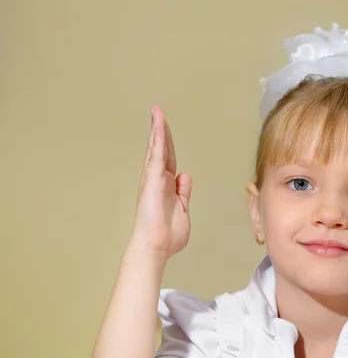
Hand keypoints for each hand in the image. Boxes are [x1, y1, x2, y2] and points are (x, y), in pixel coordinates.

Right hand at [129, 105, 192, 257]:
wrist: (156, 246)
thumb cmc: (167, 235)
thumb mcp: (183, 210)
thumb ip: (184, 193)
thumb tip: (184, 177)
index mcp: (166, 187)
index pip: (169, 160)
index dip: (169, 145)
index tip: (167, 131)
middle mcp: (158, 180)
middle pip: (161, 150)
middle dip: (160, 131)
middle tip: (158, 113)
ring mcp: (153, 179)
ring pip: (156, 148)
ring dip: (157, 129)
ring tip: (157, 112)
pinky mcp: (152, 180)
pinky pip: (157, 156)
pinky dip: (158, 140)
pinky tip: (159, 126)